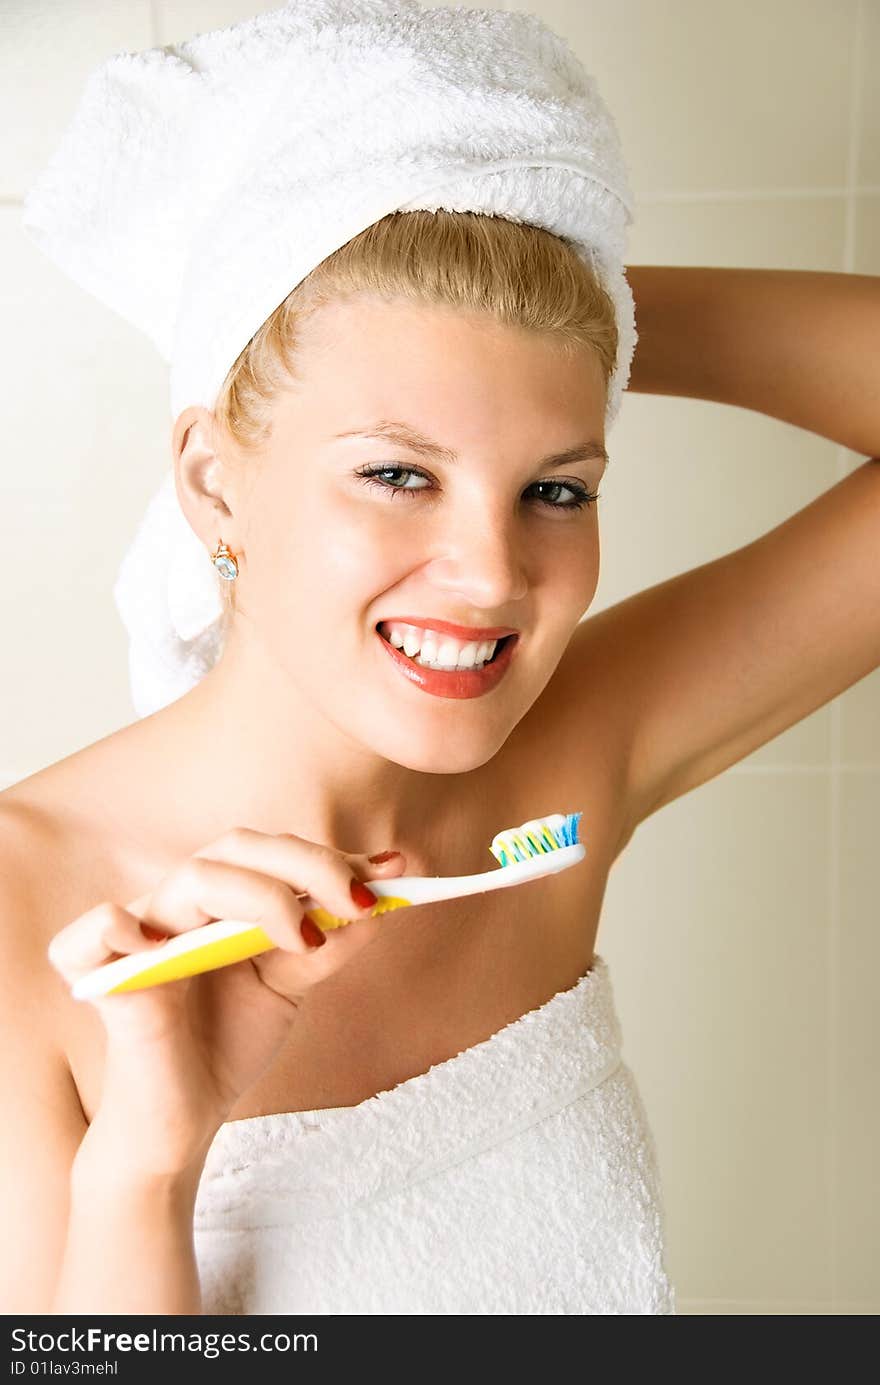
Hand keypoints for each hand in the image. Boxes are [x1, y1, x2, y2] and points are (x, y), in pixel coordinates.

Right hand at [47, 829, 407, 1176]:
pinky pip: (95, 931)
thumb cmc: (227, 1043)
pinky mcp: (104, 978)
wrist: (183, 1120)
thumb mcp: (293, 985)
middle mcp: (181, 904)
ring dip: (261, 896)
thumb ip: (330, 941)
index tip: (392, 873)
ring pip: (193, 878)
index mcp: (222, 897)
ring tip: (306, 941)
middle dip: (308, 866)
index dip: (330, 858)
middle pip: (236, 848)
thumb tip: (383, 897)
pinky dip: (118, 925)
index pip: (272, 850)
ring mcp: (142, 936)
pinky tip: (160, 943)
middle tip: (360, 903)